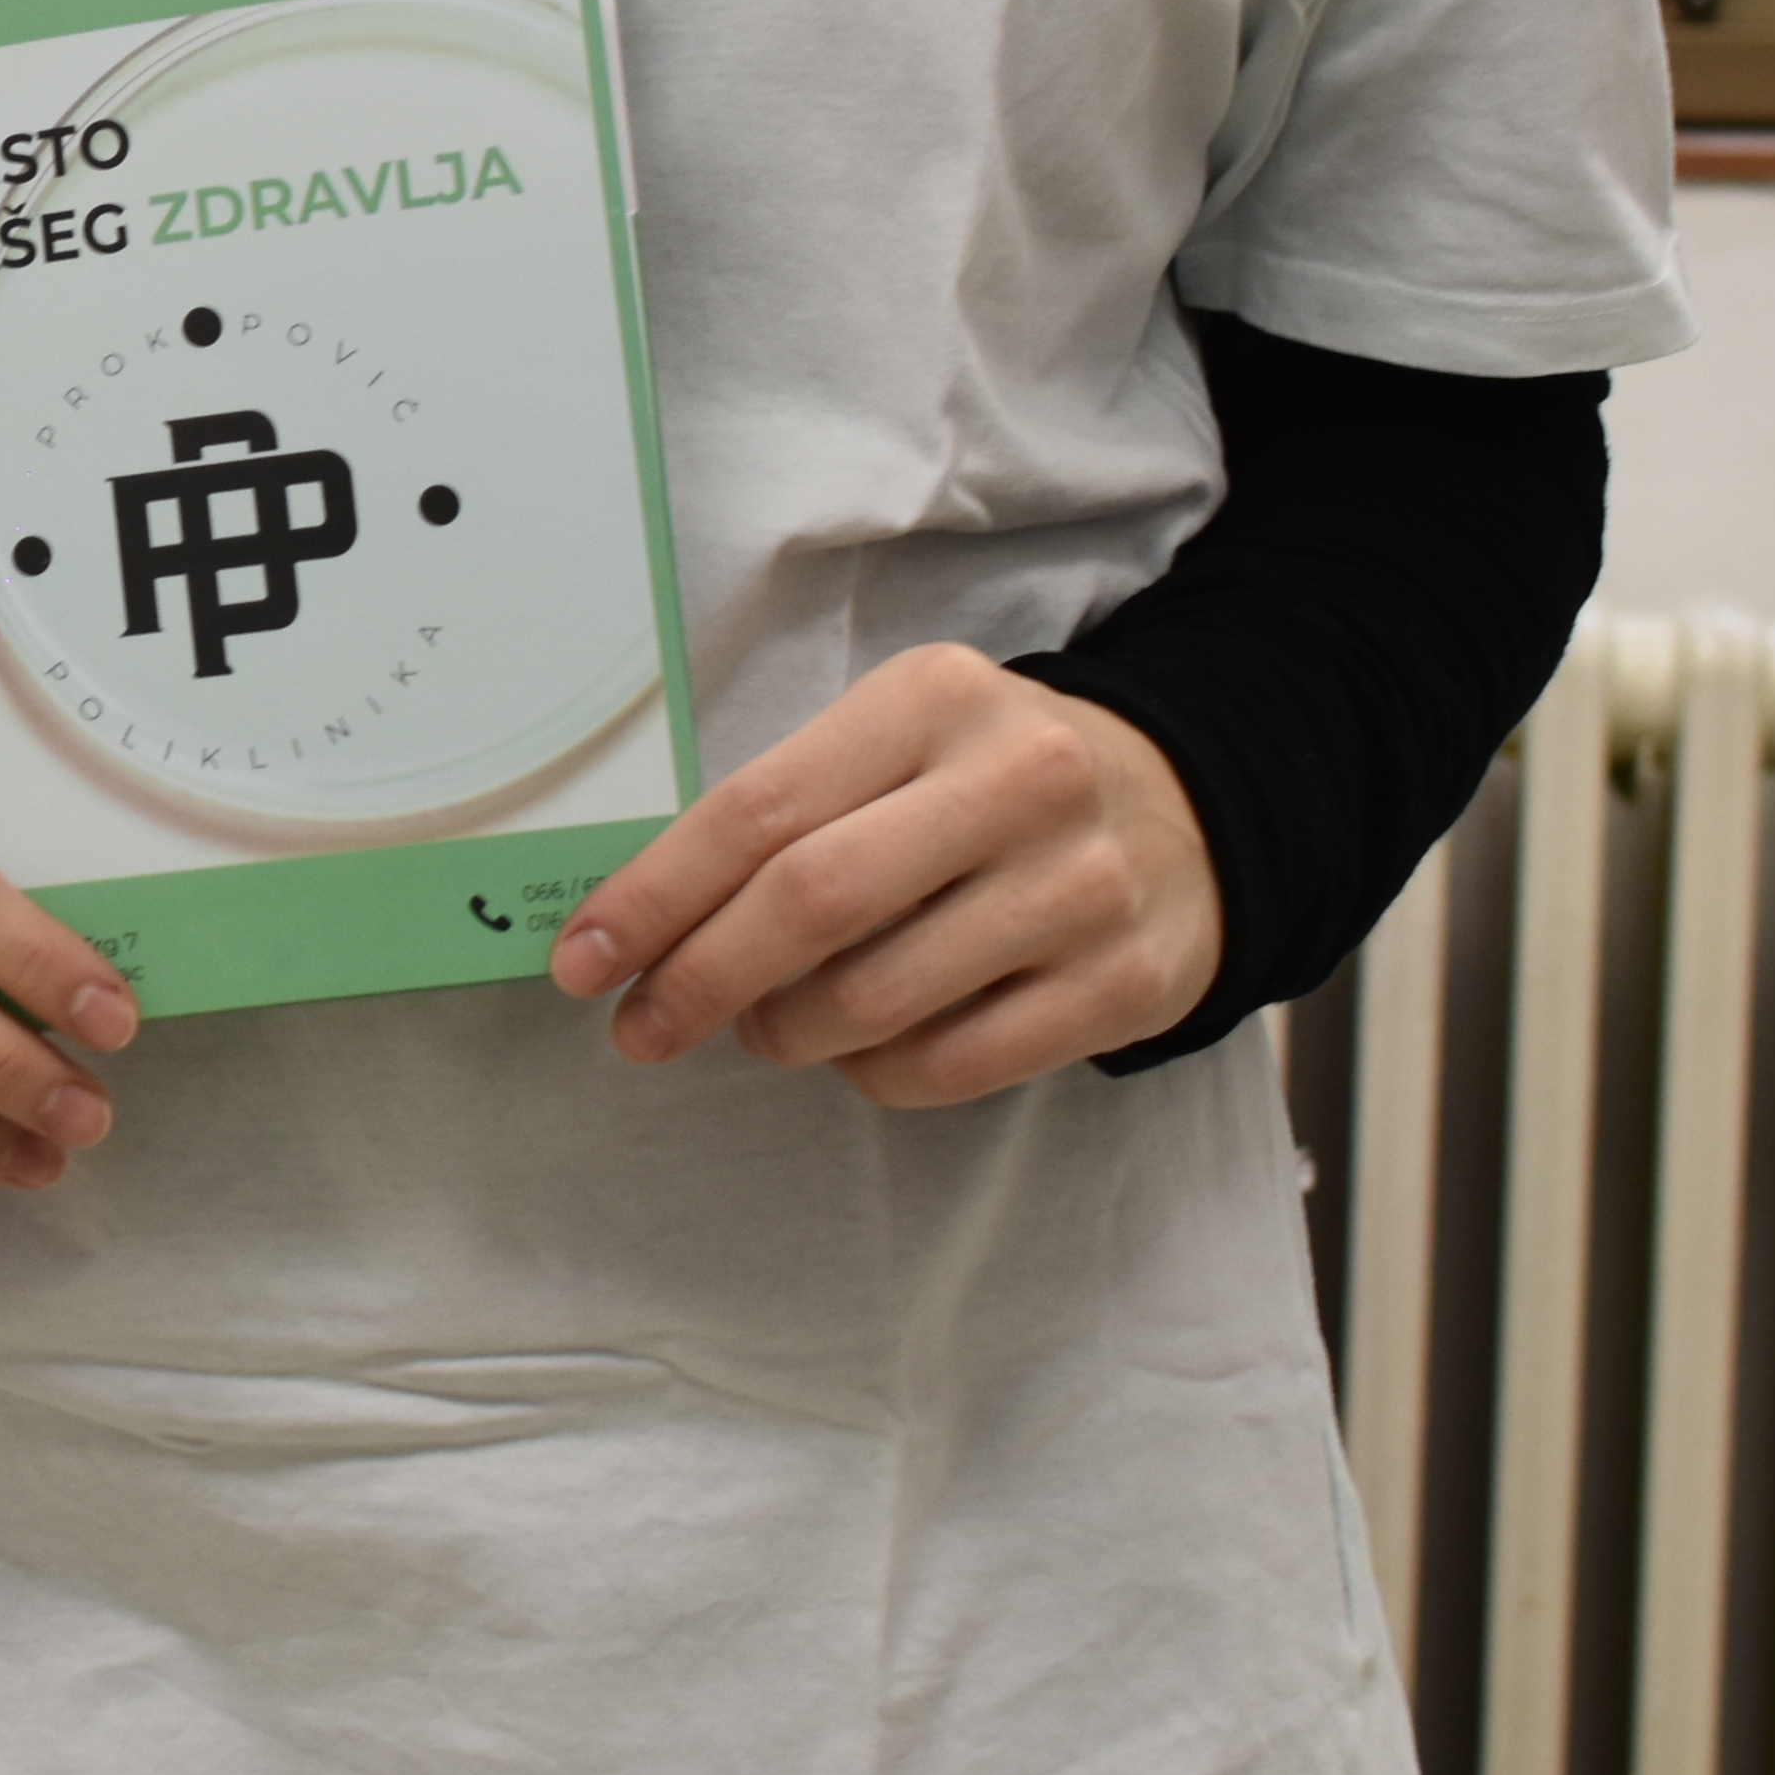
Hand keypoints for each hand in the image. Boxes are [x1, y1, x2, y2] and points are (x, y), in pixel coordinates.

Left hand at [550, 647, 1219, 1107]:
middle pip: (808, 904)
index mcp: (932, 700)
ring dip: (784, 1033)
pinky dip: (874, 1074)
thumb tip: (641, 921)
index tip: (583, 960)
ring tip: (767, 1027)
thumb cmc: (989, 782)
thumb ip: (787, 808)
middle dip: (698, 979)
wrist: (1190, 809)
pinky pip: (951, 1065)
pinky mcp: (1124, 983)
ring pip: (873, 1000)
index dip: (653, 897)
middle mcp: (1016, 781)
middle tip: (641, 1029)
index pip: (756, 809)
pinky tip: (862, 1049)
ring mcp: (1080, 885)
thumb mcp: (900, 740)